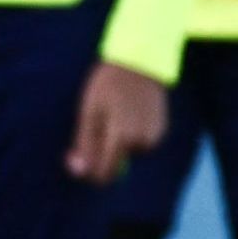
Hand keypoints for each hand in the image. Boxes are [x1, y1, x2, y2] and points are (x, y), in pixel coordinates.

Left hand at [68, 60, 169, 183]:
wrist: (139, 64)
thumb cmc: (106, 86)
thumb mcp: (88, 114)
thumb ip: (84, 145)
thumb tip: (79, 173)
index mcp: (122, 139)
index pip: (104, 174)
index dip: (88, 171)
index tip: (76, 157)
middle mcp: (143, 143)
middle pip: (115, 165)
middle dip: (101, 154)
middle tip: (94, 125)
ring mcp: (155, 137)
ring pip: (127, 154)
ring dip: (115, 143)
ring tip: (112, 115)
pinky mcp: (161, 132)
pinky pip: (138, 144)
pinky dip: (129, 136)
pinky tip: (127, 114)